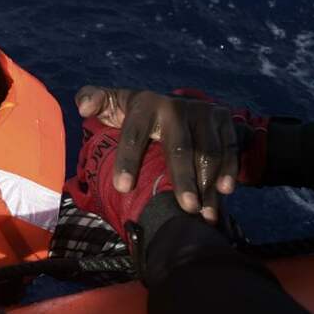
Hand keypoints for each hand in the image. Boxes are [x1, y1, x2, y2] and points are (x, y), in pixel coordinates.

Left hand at [74, 86, 237, 222]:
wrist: (179, 104)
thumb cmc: (136, 114)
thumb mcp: (112, 104)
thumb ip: (91, 100)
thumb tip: (84, 109)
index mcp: (143, 104)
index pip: (133, 134)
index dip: (128, 160)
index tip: (123, 188)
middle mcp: (174, 105)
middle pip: (179, 147)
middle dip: (183, 179)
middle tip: (185, 208)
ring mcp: (202, 111)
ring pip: (208, 152)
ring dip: (208, 184)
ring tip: (204, 213)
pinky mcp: (223, 118)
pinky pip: (229, 148)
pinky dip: (229, 170)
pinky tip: (224, 193)